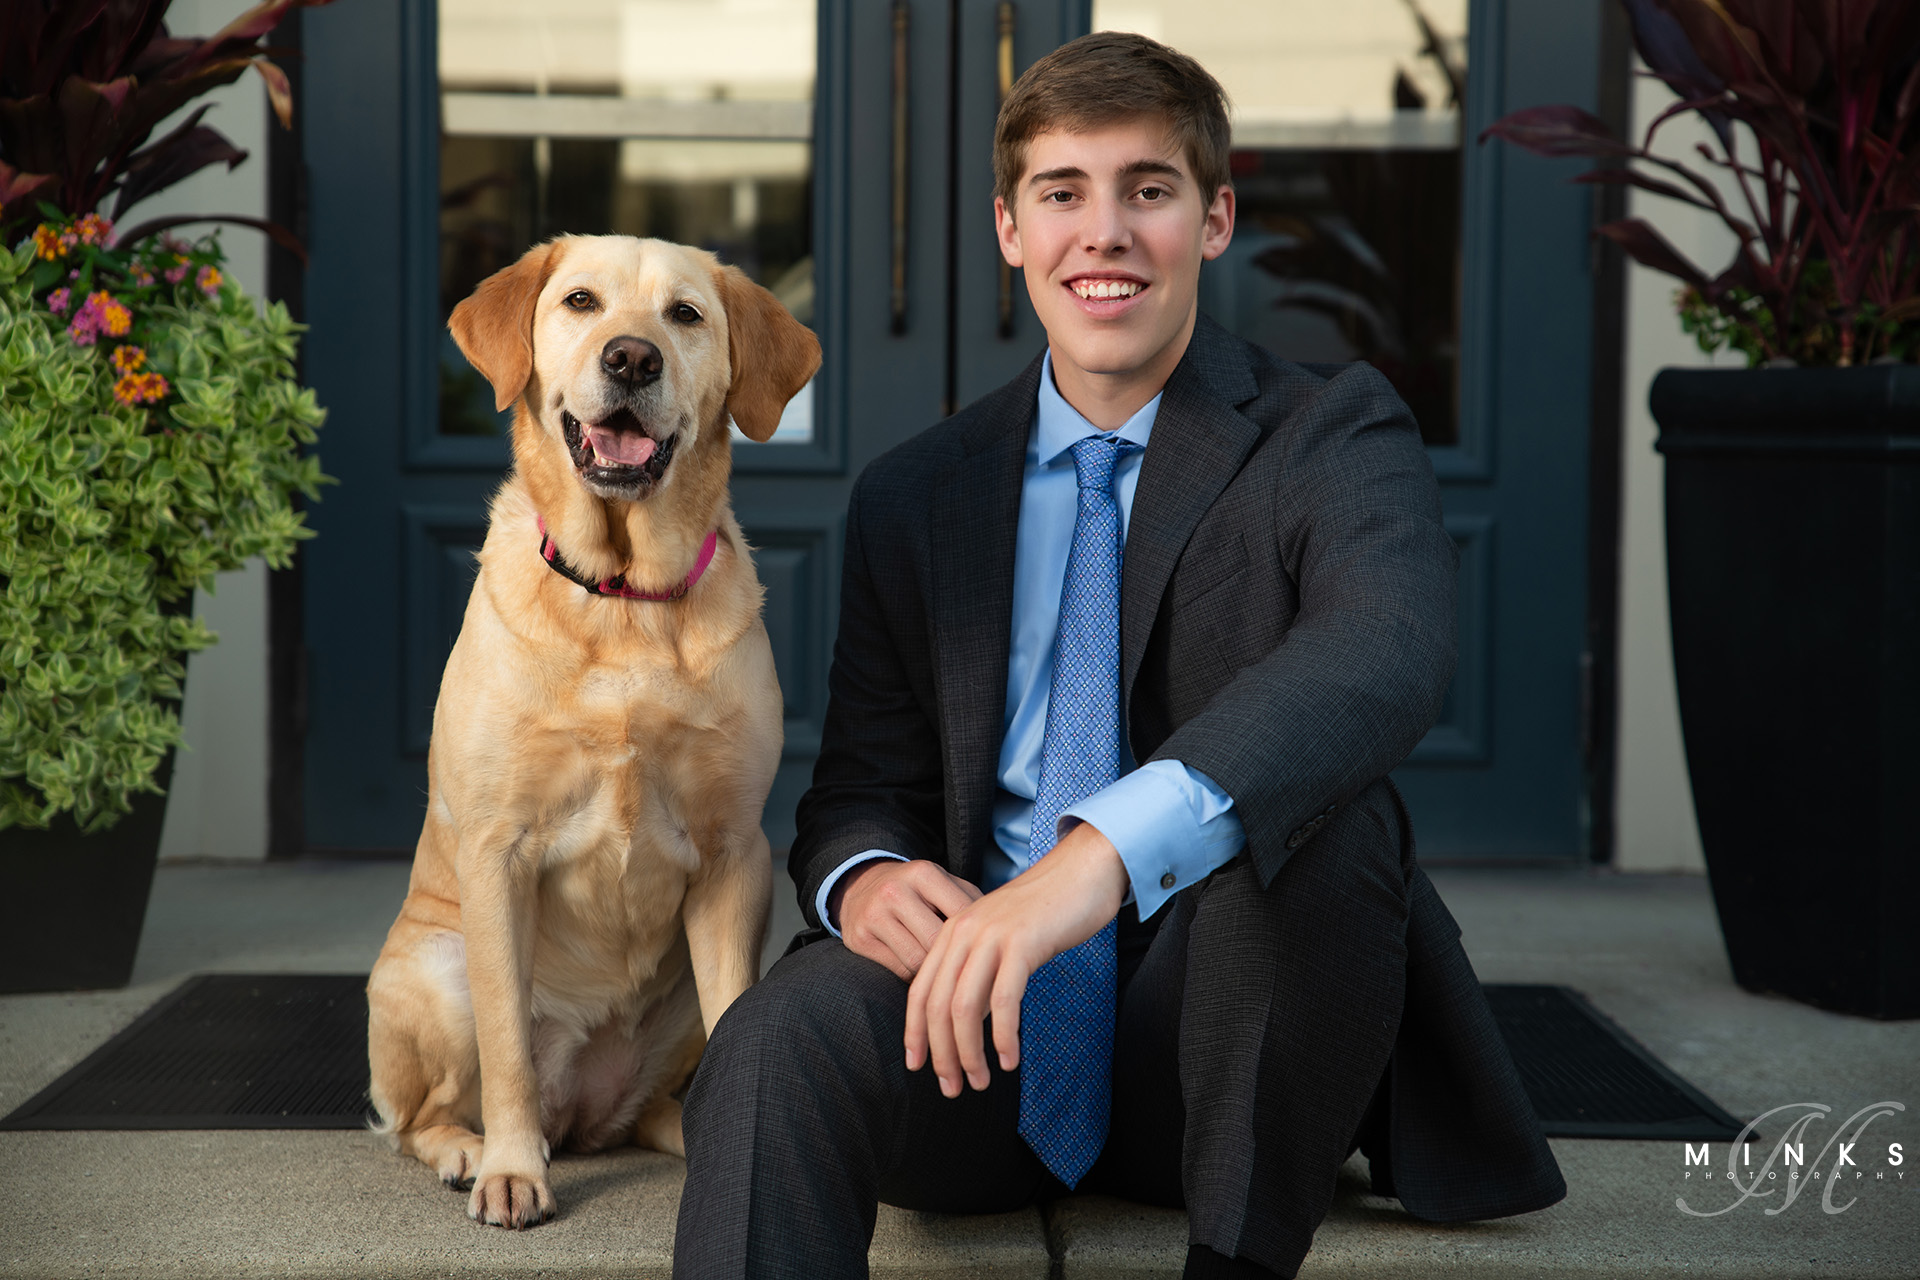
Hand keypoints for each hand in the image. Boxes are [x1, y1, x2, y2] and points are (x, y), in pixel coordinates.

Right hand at [833, 858, 982, 979]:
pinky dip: (918, 977)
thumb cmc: (916, 891)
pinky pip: (899, 970)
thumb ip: (971, 902)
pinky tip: (928, 975)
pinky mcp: (859, 939)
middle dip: (957, 958)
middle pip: (938, 940)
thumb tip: (1004, 933)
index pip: (962, 914)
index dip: (980, 937)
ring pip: (918, 960)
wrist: (861, 887)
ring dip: (938, 972)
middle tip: (973, 971)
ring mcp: (874, 915)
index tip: (992, 952)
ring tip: (952, 974)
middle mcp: (895, 891)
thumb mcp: (942, 884)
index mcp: (923, 873)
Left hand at [903, 821, 1128, 1098]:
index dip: (915, 1033)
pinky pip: (1005, 1000)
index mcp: (952, 931)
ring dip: (969, 1053)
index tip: (919, 1066)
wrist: (1081, 871)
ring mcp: (992, 937)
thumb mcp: (1000, 937)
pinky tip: (1009, 1060)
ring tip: (980, 1081)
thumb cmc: (1045, 910)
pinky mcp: (1022, 944)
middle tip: (953, 1088)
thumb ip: (979, 969)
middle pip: (937, 1005)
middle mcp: (964, 932)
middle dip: (942, 1054)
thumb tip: (969, 1020)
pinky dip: (1004, 1036)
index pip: (919, 991)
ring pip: (965, 1007)